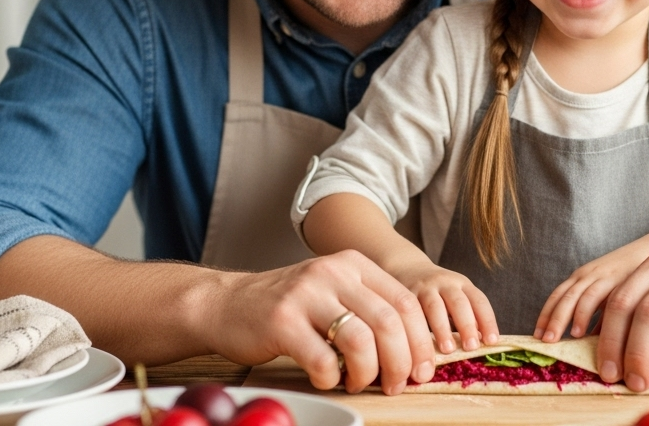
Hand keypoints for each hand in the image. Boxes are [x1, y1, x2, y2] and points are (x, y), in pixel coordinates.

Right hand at [212, 250, 436, 394]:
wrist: (226, 303)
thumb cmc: (287, 307)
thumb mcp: (333, 292)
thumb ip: (369, 309)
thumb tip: (414, 351)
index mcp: (353, 264)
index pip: (405, 302)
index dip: (420, 342)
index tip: (422, 370)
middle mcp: (332, 272)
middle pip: (389, 321)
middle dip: (401, 362)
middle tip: (396, 385)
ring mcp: (306, 294)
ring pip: (361, 340)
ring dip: (367, 372)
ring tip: (359, 383)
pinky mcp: (282, 321)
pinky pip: (322, 359)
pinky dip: (331, 378)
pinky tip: (325, 379)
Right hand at [390, 261, 498, 353]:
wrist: (408, 268)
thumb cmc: (438, 292)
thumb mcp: (455, 297)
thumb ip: (467, 316)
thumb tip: (480, 342)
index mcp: (463, 284)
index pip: (479, 301)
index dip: (487, 321)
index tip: (492, 342)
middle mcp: (446, 283)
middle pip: (459, 303)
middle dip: (466, 325)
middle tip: (471, 347)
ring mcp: (426, 287)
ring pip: (435, 307)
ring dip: (442, 329)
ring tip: (447, 349)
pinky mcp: (407, 293)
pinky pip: (413, 311)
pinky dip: (418, 328)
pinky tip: (421, 343)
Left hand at [534, 242, 648, 341]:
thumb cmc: (636, 281)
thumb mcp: (613, 297)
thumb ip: (602, 322)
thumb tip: (592, 351)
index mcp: (585, 278)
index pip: (559, 295)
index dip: (546, 315)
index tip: (537, 335)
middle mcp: (590, 275)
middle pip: (563, 296)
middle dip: (550, 319)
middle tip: (541, 342)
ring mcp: (603, 276)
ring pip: (575, 297)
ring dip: (562, 319)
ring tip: (555, 340)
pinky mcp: (618, 279)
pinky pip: (596, 297)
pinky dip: (584, 314)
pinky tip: (580, 332)